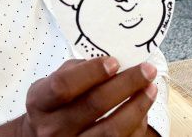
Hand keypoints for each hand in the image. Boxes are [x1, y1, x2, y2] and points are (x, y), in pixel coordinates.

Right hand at [20, 57, 157, 135]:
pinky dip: (136, 126)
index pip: (64, 85)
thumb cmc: (53, 102)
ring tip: (151, 89)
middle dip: (126, 84)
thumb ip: (78, 70)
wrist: (42, 136)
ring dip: (137, 107)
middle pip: (94, 105)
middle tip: (147, 70)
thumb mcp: (53, 80)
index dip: (91, 72)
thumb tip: (112, 62)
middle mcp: (52, 128)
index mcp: (40, 102)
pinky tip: (143, 110)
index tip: (115, 62)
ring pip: (111, 131)